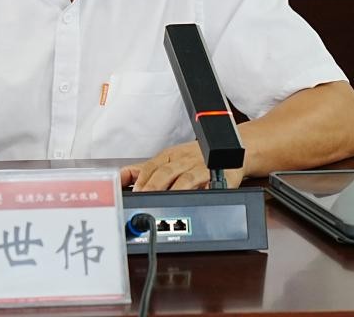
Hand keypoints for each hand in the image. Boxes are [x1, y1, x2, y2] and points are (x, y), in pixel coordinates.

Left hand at [120, 141, 244, 191]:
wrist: (231, 150)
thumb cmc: (195, 158)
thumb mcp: (168, 160)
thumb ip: (145, 170)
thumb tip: (121, 178)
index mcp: (170, 156)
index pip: (152, 166)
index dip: (142, 179)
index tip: (134, 192)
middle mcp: (185, 160)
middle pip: (166, 172)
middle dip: (154, 186)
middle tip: (144, 199)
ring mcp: (201, 168)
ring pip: (186, 178)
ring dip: (174, 190)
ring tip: (165, 203)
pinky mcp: (219, 177)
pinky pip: (211, 185)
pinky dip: (204, 192)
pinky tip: (196, 199)